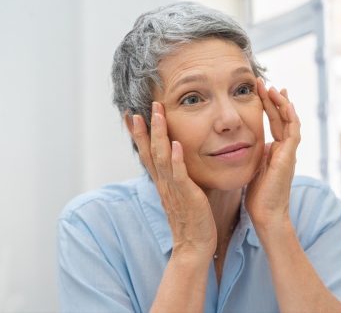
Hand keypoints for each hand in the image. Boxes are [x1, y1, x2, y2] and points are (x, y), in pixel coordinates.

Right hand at [131, 102, 216, 260]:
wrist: (195, 246)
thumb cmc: (192, 220)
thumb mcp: (183, 194)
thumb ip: (180, 177)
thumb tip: (181, 161)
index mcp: (162, 182)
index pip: (147, 154)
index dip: (139, 135)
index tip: (132, 115)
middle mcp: (163, 183)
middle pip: (149, 151)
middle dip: (144, 128)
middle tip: (139, 107)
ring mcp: (173, 189)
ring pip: (161, 157)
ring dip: (158, 135)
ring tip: (157, 114)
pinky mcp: (186, 196)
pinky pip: (179, 175)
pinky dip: (176, 159)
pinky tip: (175, 144)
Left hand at [245, 79, 300, 230]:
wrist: (267, 214)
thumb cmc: (258, 197)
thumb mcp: (253, 169)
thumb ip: (254, 155)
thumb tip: (246, 144)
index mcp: (275, 152)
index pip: (273, 123)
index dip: (267, 107)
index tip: (259, 92)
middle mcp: (285, 149)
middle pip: (281, 118)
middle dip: (273, 99)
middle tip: (263, 83)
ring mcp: (289, 152)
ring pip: (290, 120)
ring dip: (281, 103)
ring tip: (271, 87)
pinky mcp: (289, 156)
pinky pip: (293, 130)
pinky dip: (290, 115)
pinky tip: (283, 102)